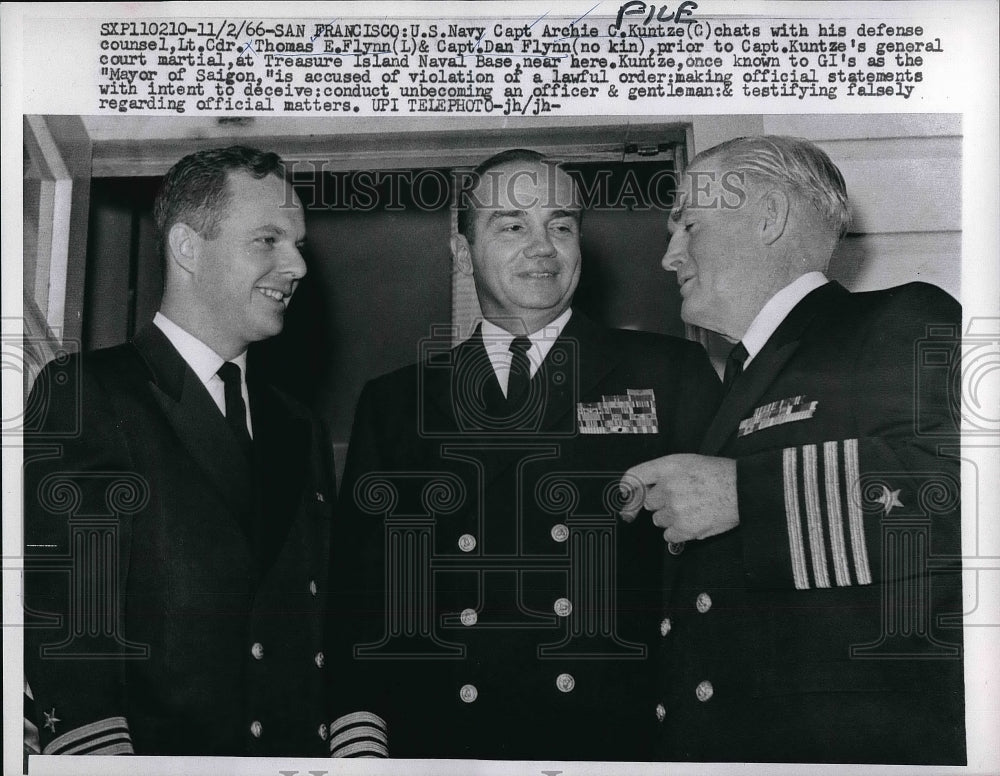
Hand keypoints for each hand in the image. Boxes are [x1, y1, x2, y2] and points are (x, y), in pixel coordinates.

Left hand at [619, 454, 738, 542]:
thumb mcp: (687, 462)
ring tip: (692, 508)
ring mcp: (674, 508)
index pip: (635, 476)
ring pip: (659, 520)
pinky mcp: (683, 528)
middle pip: (648, 503)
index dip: (627, 487)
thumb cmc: (719, 475)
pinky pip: (668, 536)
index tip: (625, 494)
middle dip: (661, 503)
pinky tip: (694, 520)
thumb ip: (663, 473)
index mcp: (668, 467)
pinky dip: (679, 532)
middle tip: (681, 499)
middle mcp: (668, 487)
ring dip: (671, 518)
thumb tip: (644, 490)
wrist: (742, 490)